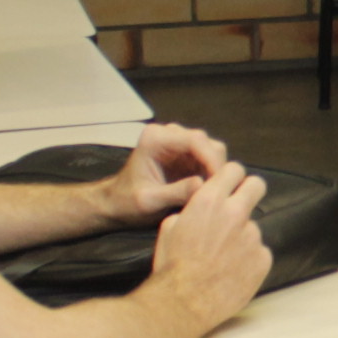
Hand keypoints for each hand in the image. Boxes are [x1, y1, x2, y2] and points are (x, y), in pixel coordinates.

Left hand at [106, 121, 230, 226]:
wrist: (117, 204)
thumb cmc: (127, 202)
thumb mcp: (149, 201)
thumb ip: (175, 192)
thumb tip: (204, 185)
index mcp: (155, 139)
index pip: (195, 141)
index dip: (212, 161)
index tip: (220, 184)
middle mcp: (169, 134)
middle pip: (208, 144)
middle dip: (216, 168)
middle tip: (218, 193)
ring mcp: (179, 143)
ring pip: (213, 151)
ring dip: (216, 172)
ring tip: (212, 194)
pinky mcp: (187, 155)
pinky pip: (209, 161)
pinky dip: (212, 175)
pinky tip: (207, 192)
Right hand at [146, 159, 271, 325]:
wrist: (183, 302)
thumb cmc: (171, 266)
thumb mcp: (170, 227)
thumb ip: (192, 210)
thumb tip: (202, 208)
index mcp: (210, 201)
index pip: (234, 169)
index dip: (232, 177)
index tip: (231, 184)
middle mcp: (236, 213)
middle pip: (257, 186)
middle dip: (249, 191)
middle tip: (239, 206)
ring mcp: (253, 237)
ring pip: (253, 226)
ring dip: (242, 236)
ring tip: (223, 257)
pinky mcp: (263, 259)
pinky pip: (259, 252)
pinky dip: (249, 259)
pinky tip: (232, 271)